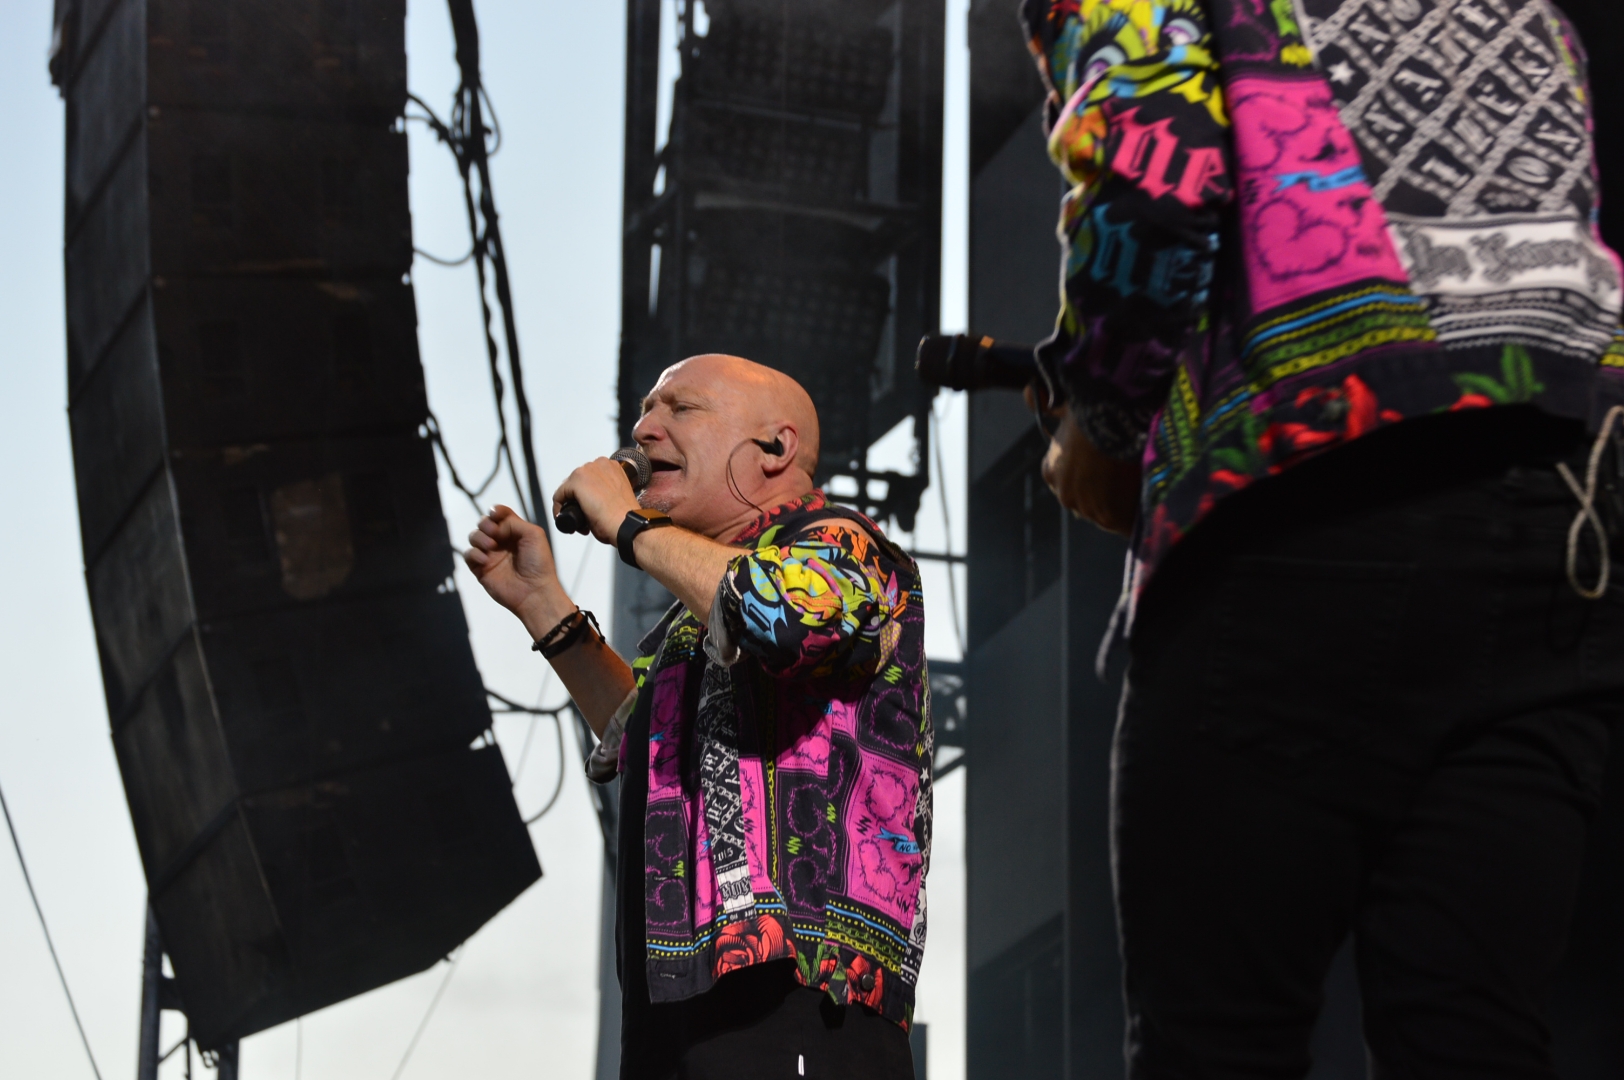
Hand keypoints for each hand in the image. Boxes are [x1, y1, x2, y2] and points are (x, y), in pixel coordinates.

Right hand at [464, 505, 570, 633]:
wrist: (534, 591)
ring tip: (491, 546)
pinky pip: (469, 555)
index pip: (500, 515)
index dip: (495, 511)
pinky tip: (485, 560)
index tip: (495, 514)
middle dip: (485, 523)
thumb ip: (513, 522)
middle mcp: (501, 542)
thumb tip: (495, 525)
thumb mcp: (533, 534)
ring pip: (474, 536)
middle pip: (484, 523)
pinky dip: (474, 554)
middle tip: (494, 532)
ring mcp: (490, 555)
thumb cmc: (539, 563)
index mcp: (515, 532)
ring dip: (479, 537)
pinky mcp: (481, 569)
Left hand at [552, 458, 642, 544]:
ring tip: (577, 519)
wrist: (627, 523)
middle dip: (577, 498)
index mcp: (612, 466)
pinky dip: (559, 507)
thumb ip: (606, 491)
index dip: (587, 494)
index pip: (590, 477)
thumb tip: (592, 500)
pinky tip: (564, 518)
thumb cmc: (626, 516)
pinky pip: (560, 495)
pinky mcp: (576, 481)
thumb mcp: (618, 495)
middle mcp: (600, 464)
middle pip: (578, 480)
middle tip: (582, 515)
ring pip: (568, 487)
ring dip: (570, 502)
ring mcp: (587, 471)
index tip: (588, 507)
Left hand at [1041, 406, 1141, 536]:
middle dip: (1101, 494)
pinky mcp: (1108, 516)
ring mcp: (1085, 507)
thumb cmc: (1089, 407)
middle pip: (1085, 501)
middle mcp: (1064, 493)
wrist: (1112, 418)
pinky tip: (1144, 510)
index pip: (1065, 481)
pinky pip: (1122, 523)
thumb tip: (1030, 393)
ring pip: (1104, 514)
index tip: (1101, 469)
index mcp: (1052, 469)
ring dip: (1119, 506)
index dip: (1084, 475)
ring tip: (1139, 495)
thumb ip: (1046, 403)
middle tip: (1124, 483)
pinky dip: (1133, 518)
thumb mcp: (1066, 403)